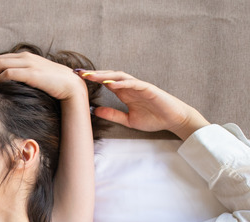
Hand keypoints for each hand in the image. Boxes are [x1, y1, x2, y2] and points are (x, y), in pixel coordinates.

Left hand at [0, 51, 88, 101]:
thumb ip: (25, 74)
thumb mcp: (37, 74)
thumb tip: (11, 82)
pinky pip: (9, 72)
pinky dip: (1, 78)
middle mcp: (26, 57)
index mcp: (27, 56)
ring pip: (1, 63)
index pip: (2, 57)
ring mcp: (29, 64)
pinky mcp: (31, 74)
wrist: (70, 85)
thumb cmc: (54, 83)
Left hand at [80, 70, 209, 139]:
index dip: (91, 80)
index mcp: (124, 92)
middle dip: (93, 74)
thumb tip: (94, 111)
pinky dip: (121, 82)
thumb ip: (112, 115)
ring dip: (104, 75)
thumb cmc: (153, 118)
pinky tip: (110, 84)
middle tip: (78, 73)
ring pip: (119, 76)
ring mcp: (139, 86)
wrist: (173, 120)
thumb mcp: (128, 120)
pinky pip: (133, 83)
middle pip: (108, 76)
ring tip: (90, 76)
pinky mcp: (148, 88)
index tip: (76, 79)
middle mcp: (129, 86)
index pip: (105, 82)